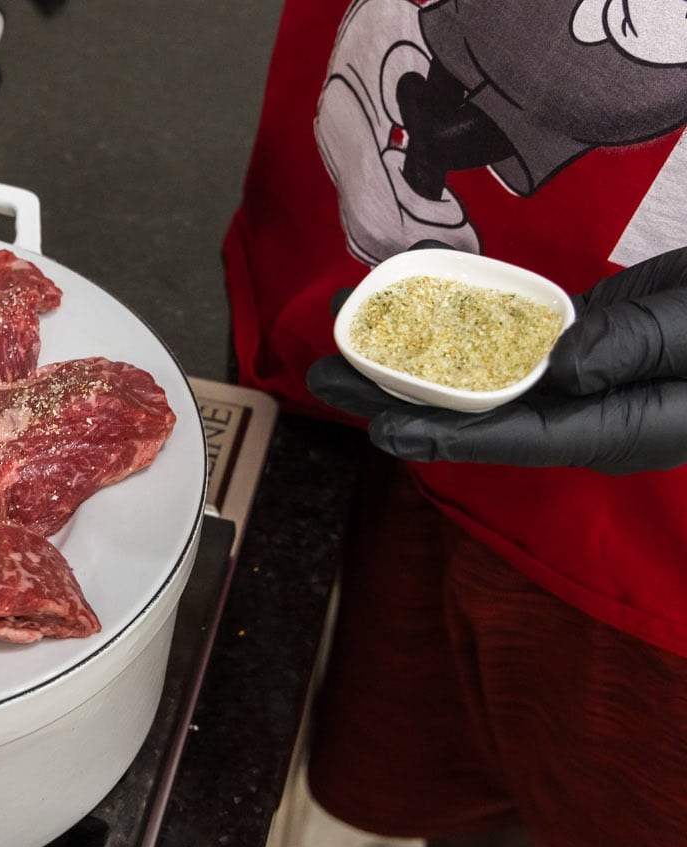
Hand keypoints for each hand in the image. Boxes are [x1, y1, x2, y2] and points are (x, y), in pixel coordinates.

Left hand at [307, 247, 686, 473]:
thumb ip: (632, 350)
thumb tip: (558, 369)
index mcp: (612, 428)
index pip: (514, 437)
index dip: (444, 434)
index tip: (382, 427)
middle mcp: (577, 413)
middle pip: (469, 409)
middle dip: (392, 394)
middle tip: (319, 374)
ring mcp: (570, 379)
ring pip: (472, 374)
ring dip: (405, 355)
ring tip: (339, 335)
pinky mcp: (570, 344)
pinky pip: (497, 338)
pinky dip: (451, 322)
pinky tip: (403, 303)